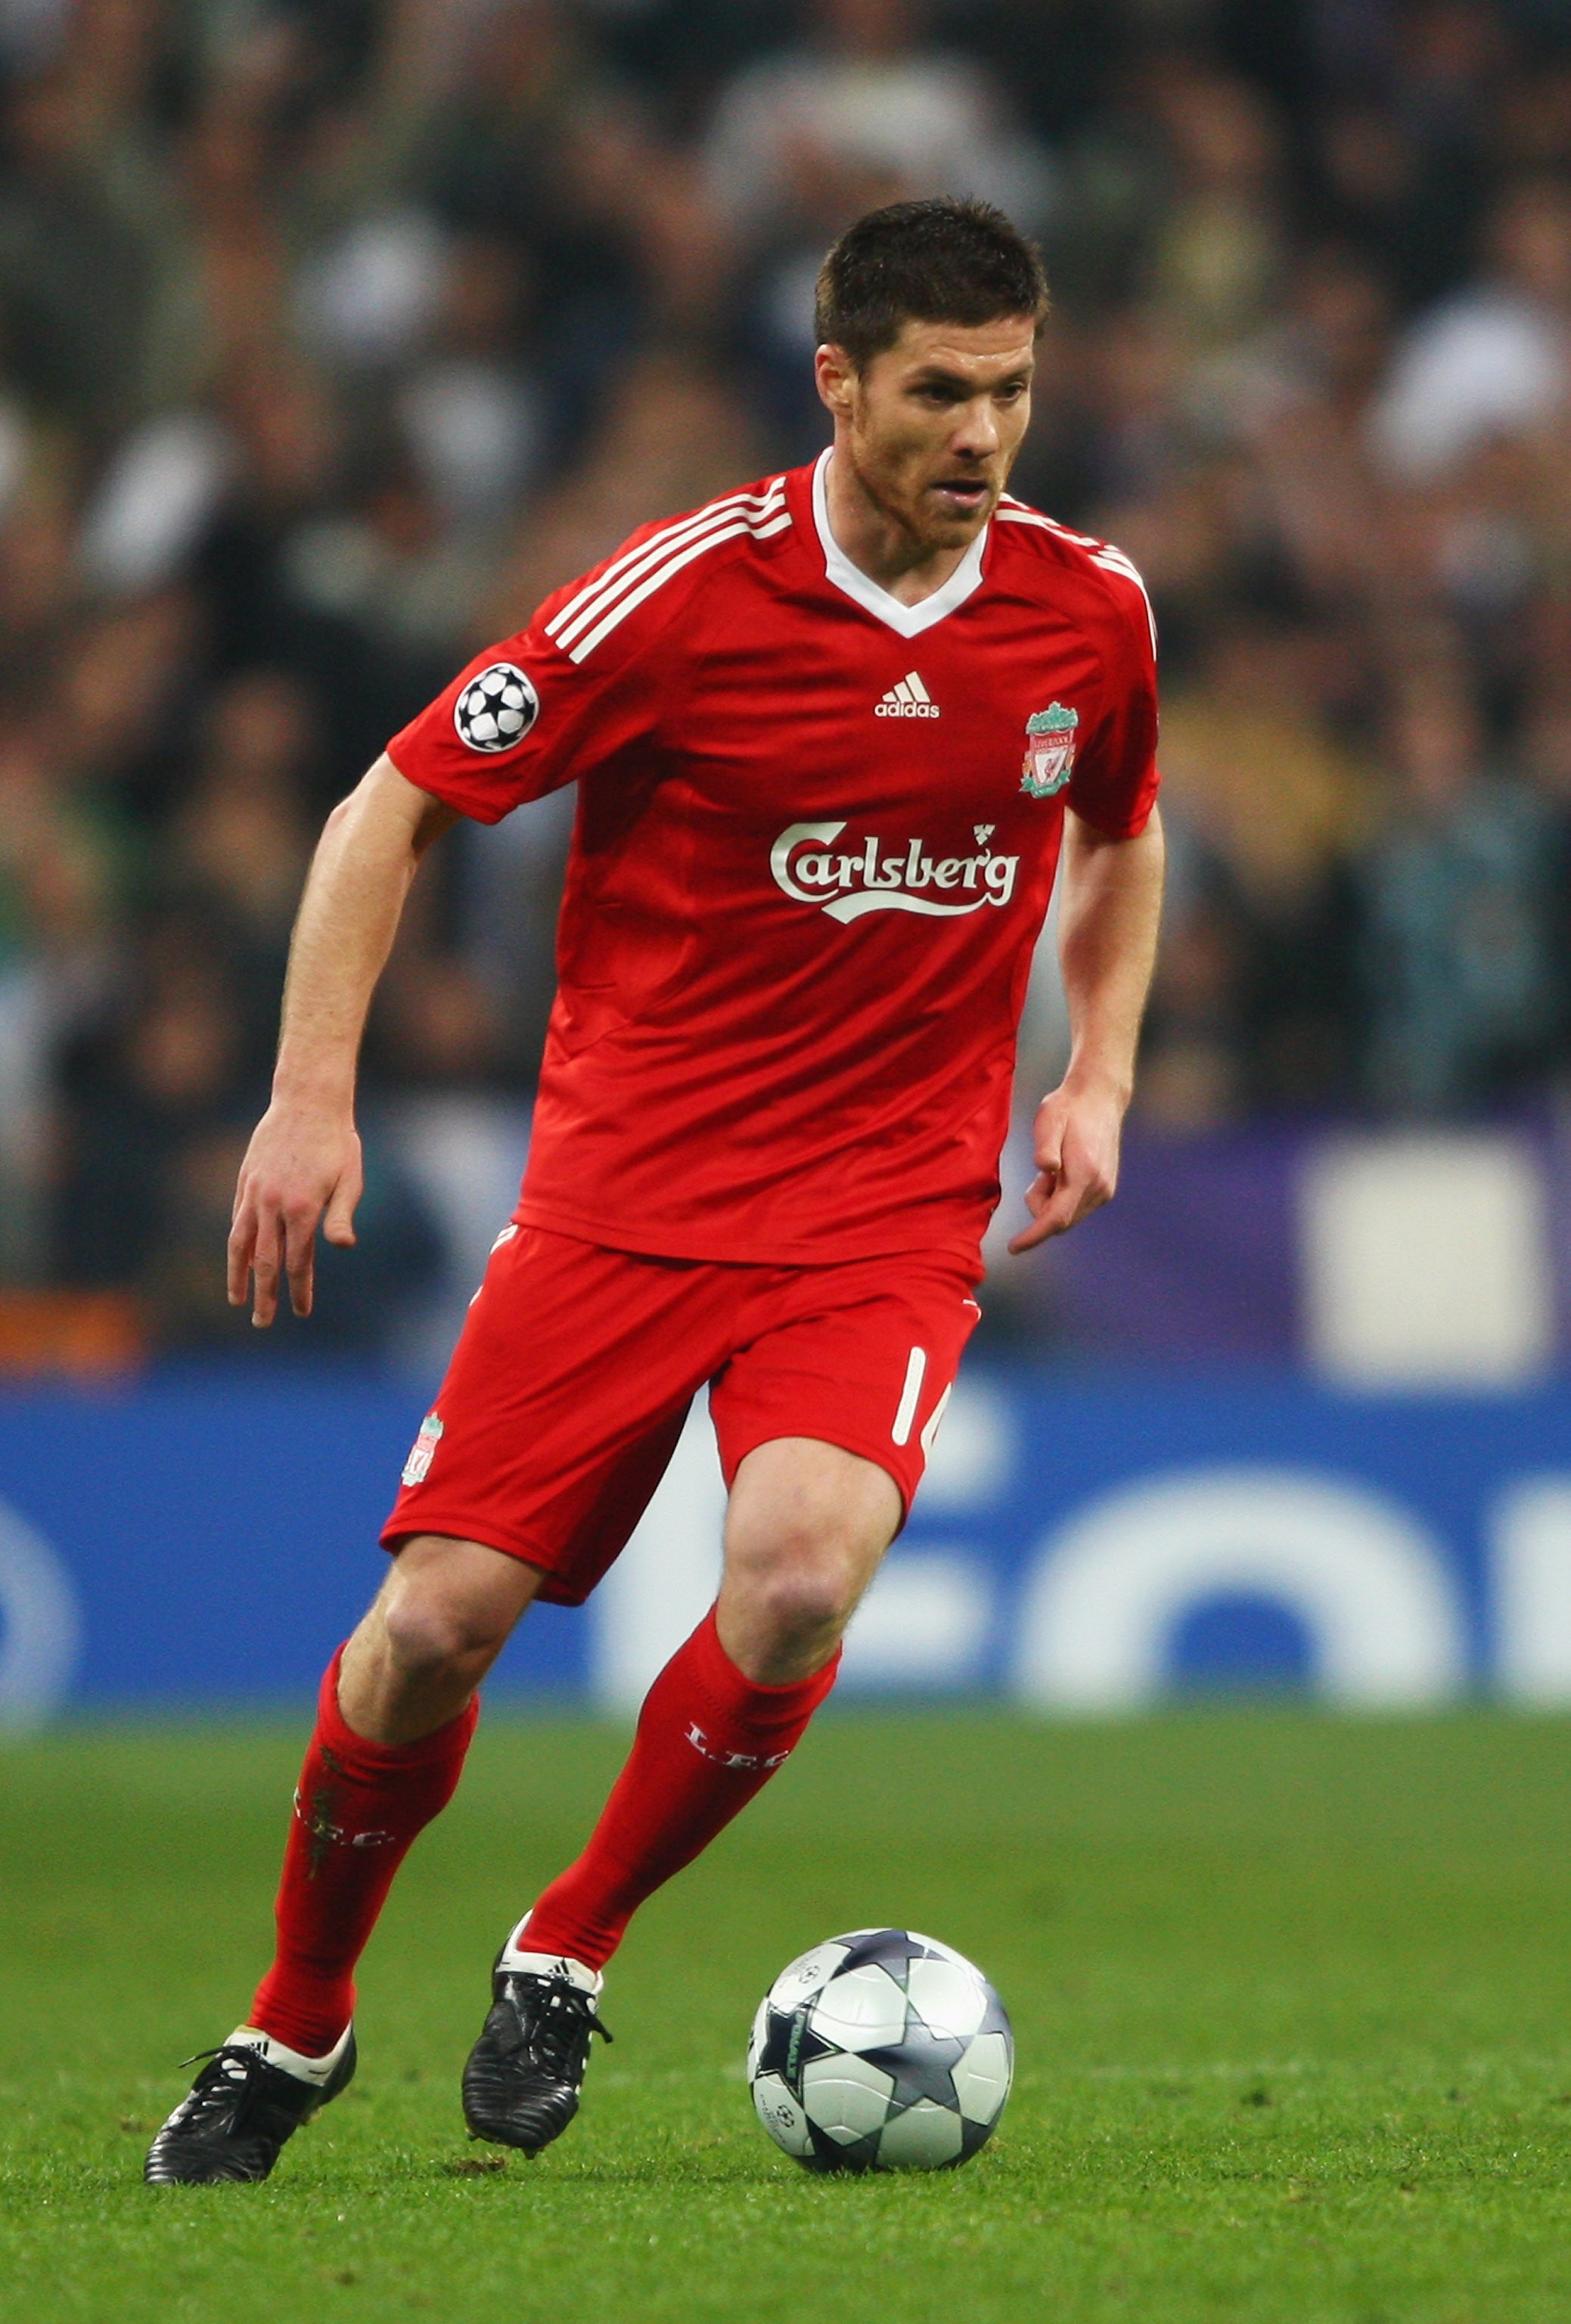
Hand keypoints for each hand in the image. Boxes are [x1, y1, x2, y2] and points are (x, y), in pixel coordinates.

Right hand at [227, 1102, 362, 1325]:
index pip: (298, 1261)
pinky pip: (237, 1220)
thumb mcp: (350, 1178)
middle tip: (263, 1322)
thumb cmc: (337, 1142)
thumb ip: (342, 1215)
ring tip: (236, 1299)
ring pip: (240, 1243)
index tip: (301, 1311)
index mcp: (302, 1208)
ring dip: (237, 1275)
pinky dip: (235, 1244)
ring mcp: (254, 1193)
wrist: (307, 1102)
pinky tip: (237, 1259)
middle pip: (264, 1260)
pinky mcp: (245, 1181)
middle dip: (264, 1294)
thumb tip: (342, 1247)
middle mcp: (272, 1204)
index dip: (299, 1289)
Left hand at [1007, 1076, 1125, 1254]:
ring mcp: (1105, 1190)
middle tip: (1041, 1175)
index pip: (1056, 1219)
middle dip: (1041, 1206)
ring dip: (1052, 1201)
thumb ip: (1045, 1147)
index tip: (1013, 1247)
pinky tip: (1063, 1172)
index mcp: (1084, 1173)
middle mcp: (1099, 1187)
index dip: (1033, 1236)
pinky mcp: (1106, 1189)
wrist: (1099, 1097)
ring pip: (1068, 1216)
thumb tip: (1045, 1169)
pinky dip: (1062, 1198)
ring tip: (1054, 1169)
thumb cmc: (1068, 1109)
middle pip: (1059, 1220)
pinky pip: (1076, 1208)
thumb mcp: (1049, 1120)